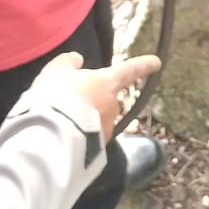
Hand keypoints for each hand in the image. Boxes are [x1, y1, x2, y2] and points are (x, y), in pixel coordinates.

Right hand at [33, 52, 160, 140]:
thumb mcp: (56, 71)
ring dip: (85, 118)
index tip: (157, 62)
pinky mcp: (98, 149)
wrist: (51, 136)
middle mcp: (113, 105)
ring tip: (59, 119)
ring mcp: (107, 128)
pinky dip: (80, 135)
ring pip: (98, 118)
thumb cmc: (56, 96)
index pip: (130, 70)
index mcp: (107, 82)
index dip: (143, 65)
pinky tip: (62, 135)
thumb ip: (68, 62)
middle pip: (108, 98)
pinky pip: (90, 137)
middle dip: (95, 99)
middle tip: (70, 99)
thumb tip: (78, 60)